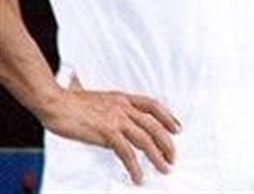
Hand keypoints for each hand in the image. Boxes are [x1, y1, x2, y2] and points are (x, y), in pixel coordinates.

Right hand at [41, 80, 179, 184]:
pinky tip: (138, 176)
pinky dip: (135, 166)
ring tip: (164, 168)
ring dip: (157, 156)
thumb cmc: (69, 101)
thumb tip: (108, 113)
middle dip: (167, 142)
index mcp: (122, 98)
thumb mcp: (96, 98)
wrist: (55, 101)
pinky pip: (127, 152)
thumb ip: (107, 105)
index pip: (153, 105)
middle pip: (155, 125)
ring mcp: (117, 120)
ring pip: (146, 139)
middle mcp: (124, 107)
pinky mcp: (107, 133)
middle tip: (173, 156)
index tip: (177, 128)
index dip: (167, 117)